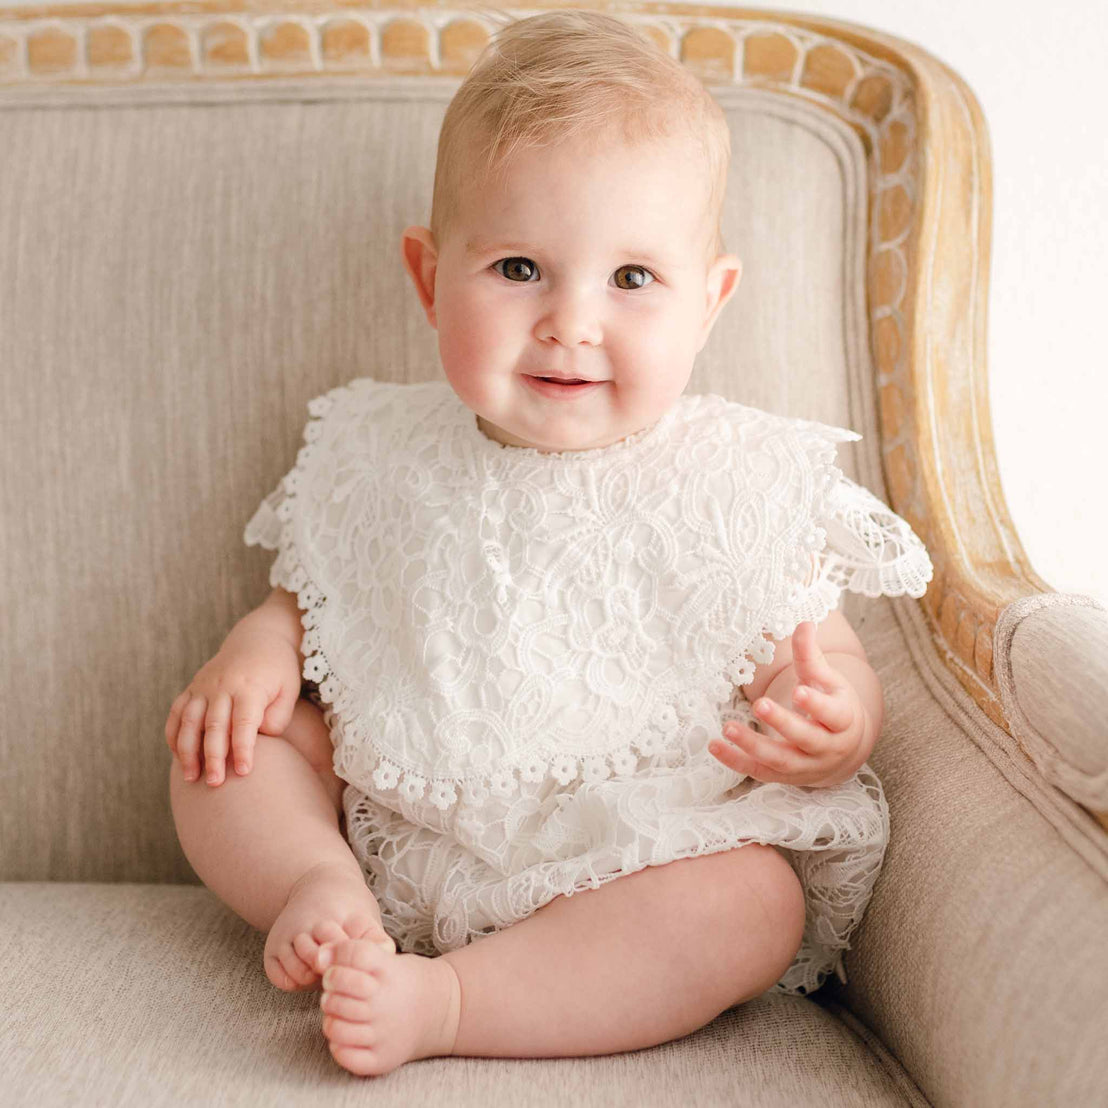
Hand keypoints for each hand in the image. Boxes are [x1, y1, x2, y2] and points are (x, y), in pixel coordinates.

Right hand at [165, 626, 301, 786]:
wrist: (259, 639)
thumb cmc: (279, 671)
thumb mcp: (289, 690)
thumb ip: (278, 717)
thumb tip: (258, 739)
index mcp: (249, 686)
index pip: (244, 722)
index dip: (243, 748)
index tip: (245, 772)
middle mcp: (222, 686)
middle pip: (214, 725)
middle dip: (213, 757)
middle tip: (215, 783)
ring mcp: (203, 686)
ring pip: (189, 721)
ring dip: (188, 751)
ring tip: (191, 777)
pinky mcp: (192, 688)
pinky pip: (176, 713)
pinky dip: (174, 735)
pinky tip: (178, 757)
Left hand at [710, 621, 869, 786]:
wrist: (844, 749)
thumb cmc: (834, 706)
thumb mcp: (828, 680)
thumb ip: (812, 656)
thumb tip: (804, 622)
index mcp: (843, 720)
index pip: (833, 714)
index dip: (816, 705)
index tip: (799, 690)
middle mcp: (827, 747)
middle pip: (806, 738)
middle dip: (782, 723)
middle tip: (760, 704)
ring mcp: (806, 765)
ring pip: (780, 760)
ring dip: (753, 745)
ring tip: (728, 728)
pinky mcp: (785, 776)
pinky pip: (759, 771)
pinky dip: (736, 761)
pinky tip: (715, 746)